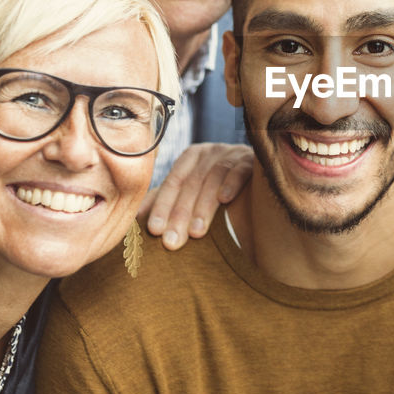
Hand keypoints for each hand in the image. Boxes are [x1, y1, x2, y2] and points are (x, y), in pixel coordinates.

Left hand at [138, 143, 253, 249]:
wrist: (260, 182)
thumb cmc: (219, 192)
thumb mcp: (191, 193)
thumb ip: (165, 201)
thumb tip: (133, 217)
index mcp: (191, 158)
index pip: (173, 182)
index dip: (162, 206)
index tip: (154, 231)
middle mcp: (210, 152)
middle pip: (191, 183)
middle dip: (179, 214)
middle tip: (172, 242)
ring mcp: (233, 153)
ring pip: (213, 178)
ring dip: (203, 207)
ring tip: (196, 233)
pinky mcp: (253, 160)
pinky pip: (240, 170)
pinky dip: (231, 183)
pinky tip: (225, 201)